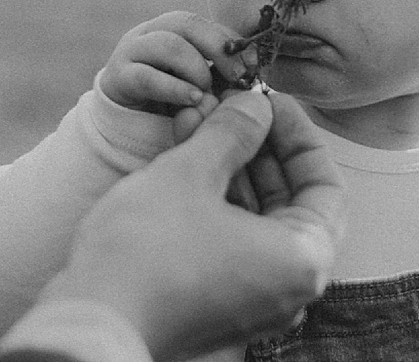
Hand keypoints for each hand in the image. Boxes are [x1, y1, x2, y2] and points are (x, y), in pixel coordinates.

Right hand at [25, 89, 342, 359]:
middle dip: (258, 148)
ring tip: (198, 121)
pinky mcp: (218, 304)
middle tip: (232, 107)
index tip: (267, 101)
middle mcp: (289, 287)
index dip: (298, 134)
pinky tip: (185, 157)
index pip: (325, 184)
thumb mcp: (191, 173)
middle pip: (290, 202)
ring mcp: (253, 300)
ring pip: (256, 219)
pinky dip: (215, 200)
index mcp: (302, 259)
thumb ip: (232, 133)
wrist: (94, 318)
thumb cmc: (147, 249)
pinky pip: (231, 241)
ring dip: (230, 168)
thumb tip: (256, 105)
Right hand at [97, 12, 245, 124]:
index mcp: (172, 29)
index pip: (205, 22)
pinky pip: (147, 76)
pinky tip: (192, 100)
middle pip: (186, 23)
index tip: (254, 64)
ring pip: (167, 44)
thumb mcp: (199, 85)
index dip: (231, 40)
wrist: (123, 121)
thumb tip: (251, 77)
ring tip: (207, 92)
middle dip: (217, 47)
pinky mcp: (117, 78)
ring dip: (195, 68)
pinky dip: (174, 88)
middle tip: (238, 75)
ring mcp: (130, 52)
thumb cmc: (169, 101)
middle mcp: (150, 32)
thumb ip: (220, 78)